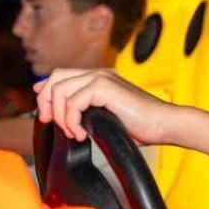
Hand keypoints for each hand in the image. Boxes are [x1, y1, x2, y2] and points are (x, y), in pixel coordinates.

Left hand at [34, 68, 171, 145]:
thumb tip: (66, 121)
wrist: (165, 124)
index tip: (43, 111)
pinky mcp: (104, 87)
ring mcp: (102, 78)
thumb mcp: (108, 118)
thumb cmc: (144, 126)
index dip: (46, 91)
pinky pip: (72, 103)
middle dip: (45, 102)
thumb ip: (88, 113)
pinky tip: (81, 134)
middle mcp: (99, 74)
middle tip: (50, 123)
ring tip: (73, 133)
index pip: (62, 75)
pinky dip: (71, 121)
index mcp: (101, 78)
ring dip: (60, 116)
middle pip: (56, 78)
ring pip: (60, 90)